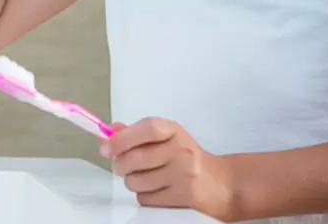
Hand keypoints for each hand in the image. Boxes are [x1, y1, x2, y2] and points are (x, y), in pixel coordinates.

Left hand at [100, 117, 235, 220]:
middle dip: (120, 164)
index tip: (105, 147)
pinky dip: (145, 196)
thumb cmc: (187, 157)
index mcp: (174, 131)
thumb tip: (111, 131)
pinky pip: (146, 199)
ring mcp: (184, 174)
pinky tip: (157, 189)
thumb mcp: (167, 137)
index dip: (122, 138)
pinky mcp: (184, 197)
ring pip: (136, 181)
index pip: (147, 129)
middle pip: (135, 158)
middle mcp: (182, 150)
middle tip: (121, 166)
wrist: (222, 183)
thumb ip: (138, 133)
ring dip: (133, 181)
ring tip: (145, 177)